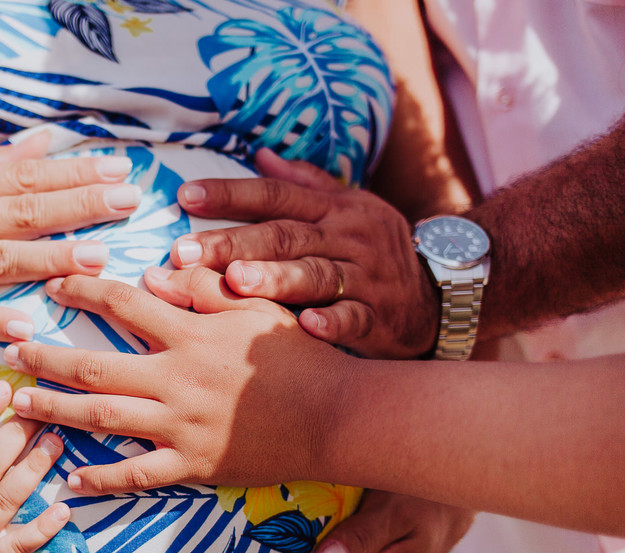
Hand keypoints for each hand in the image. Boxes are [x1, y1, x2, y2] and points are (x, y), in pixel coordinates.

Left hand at [4, 269, 354, 492]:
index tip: (53, 285)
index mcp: (191, 334)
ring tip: (20, 406)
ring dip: (56, 410)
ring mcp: (180, 426)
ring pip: (103, 417)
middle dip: (47, 357)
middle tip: (10, 352)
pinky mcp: (192, 465)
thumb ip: (206, 286)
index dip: (84, 291)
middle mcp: (176, 379)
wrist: (338, 416)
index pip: (124, 303)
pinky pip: (138, 475)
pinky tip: (72, 478)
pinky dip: (103, 479)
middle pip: (96, 364)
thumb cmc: (303, 357)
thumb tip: (157, 270)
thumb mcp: (257, 307)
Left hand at [168, 149, 437, 357]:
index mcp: (333, 209)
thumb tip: (261, 153)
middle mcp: (348, 237)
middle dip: (233, 243)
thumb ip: (305, 183)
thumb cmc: (375, 250)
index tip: (185, 196)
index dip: (231, 194)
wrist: (438, 295)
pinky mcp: (379, 316)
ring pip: (316, 275)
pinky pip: (355, 318)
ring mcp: (365, 277)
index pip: (276, 194)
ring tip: (235, 282)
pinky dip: (332, 322)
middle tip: (185, 251)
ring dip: (275, 278)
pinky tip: (306, 326)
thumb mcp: (349, 207)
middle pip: (285, 236)